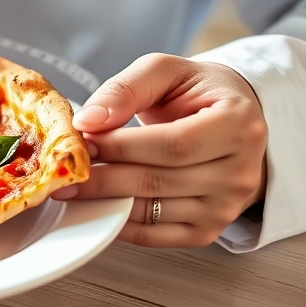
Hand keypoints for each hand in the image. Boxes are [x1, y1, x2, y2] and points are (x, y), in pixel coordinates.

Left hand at [51, 53, 267, 247]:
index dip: (121, 146)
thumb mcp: (165, 72)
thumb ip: (126, 89)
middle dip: (103, 175)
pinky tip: (95, 205)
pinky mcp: (208, 230)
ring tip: (72, 186)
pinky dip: (118, 222)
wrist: (230, 121)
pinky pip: (154, 235)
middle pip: (158, 180)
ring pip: (152, 211)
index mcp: (238, 125)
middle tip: (65, 170)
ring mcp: (227, 207)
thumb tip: (88, 120)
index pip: (172, 145)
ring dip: (104, 201)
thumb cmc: (196, 93)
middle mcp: (240, 172)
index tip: (82, 141)